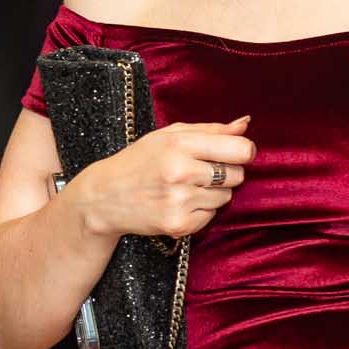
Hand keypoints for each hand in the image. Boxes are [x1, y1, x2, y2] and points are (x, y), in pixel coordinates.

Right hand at [71, 116, 255, 241]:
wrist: (103, 197)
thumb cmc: (140, 160)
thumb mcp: (170, 135)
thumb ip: (212, 129)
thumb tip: (246, 123)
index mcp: (180, 144)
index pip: (241, 150)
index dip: (244, 152)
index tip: (235, 153)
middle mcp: (180, 172)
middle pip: (237, 175)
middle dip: (226, 173)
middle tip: (200, 171)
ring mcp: (179, 201)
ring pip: (226, 197)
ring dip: (213, 193)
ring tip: (184, 187)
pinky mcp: (178, 224)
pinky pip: (211, 216)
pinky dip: (201, 211)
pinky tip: (178, 203)